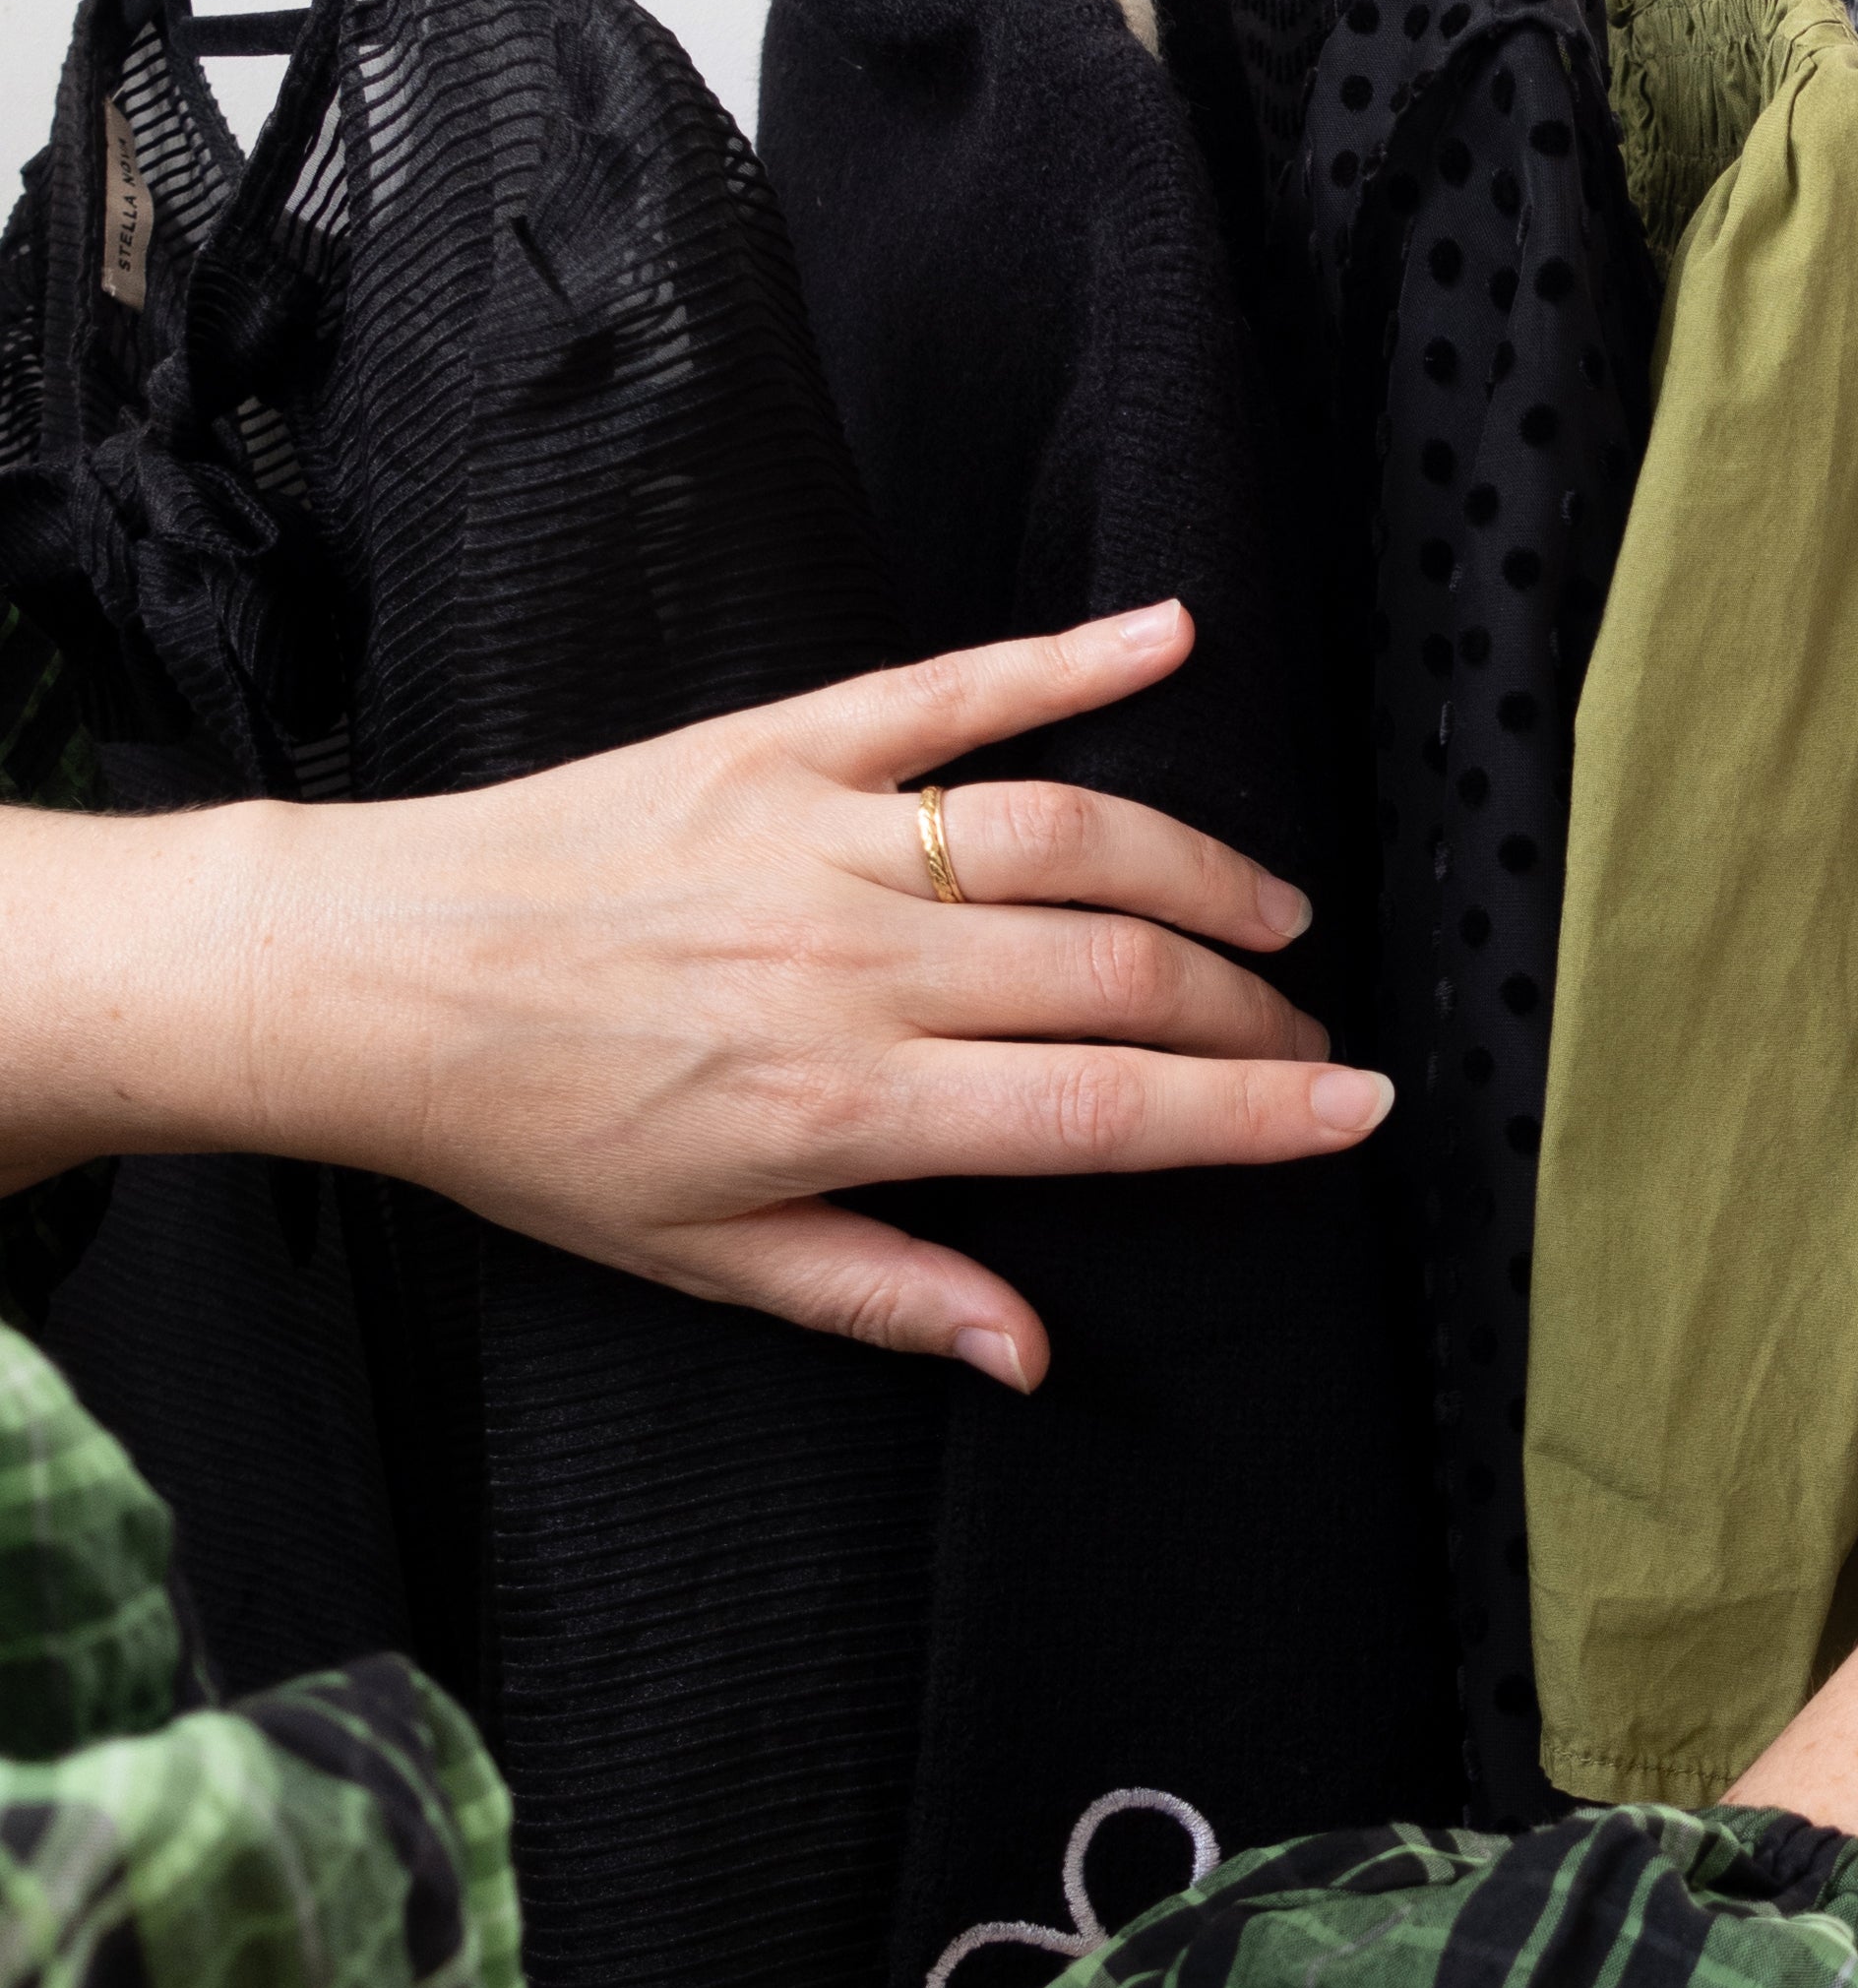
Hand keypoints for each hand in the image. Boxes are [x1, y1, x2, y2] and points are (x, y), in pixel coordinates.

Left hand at [0, 601, 1390, 1390]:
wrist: (367, 980)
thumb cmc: (527, 1130)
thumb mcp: (699, 1256)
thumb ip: (882, 1290)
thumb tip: (1027, 1352)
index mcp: (845, 1103)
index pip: (1104, 1112)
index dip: (1254, 1112)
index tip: (1361, 1109)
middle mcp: (854, 965)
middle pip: (1115, 972)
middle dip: (1248, 1006)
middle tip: (1312, 1031)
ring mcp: (819, 838)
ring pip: (1064, 833)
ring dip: (1197, 866)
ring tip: (1273, 908)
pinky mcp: (774, 743)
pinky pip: (948, 690)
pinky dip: (1068, 657)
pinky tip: (1168, 636)